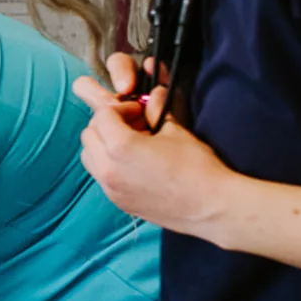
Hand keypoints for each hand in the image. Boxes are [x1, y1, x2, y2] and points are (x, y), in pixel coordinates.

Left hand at [71, 71, 238, 238]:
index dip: (120, 108)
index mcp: (120, 147)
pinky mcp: (117, 202)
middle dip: (107, 125)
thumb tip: (154, 93)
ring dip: (102, 145)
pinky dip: (107, 164)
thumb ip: (157, 110)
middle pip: (89, 135)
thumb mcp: (175, 131)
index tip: (139, 111)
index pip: (102, 116)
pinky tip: (133, 164)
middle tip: (133, 125)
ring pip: (89, 157)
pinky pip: (100, 176)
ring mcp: (110, 188)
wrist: (211, 207)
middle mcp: (107, 169)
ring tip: (130, 144)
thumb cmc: (197, 167)